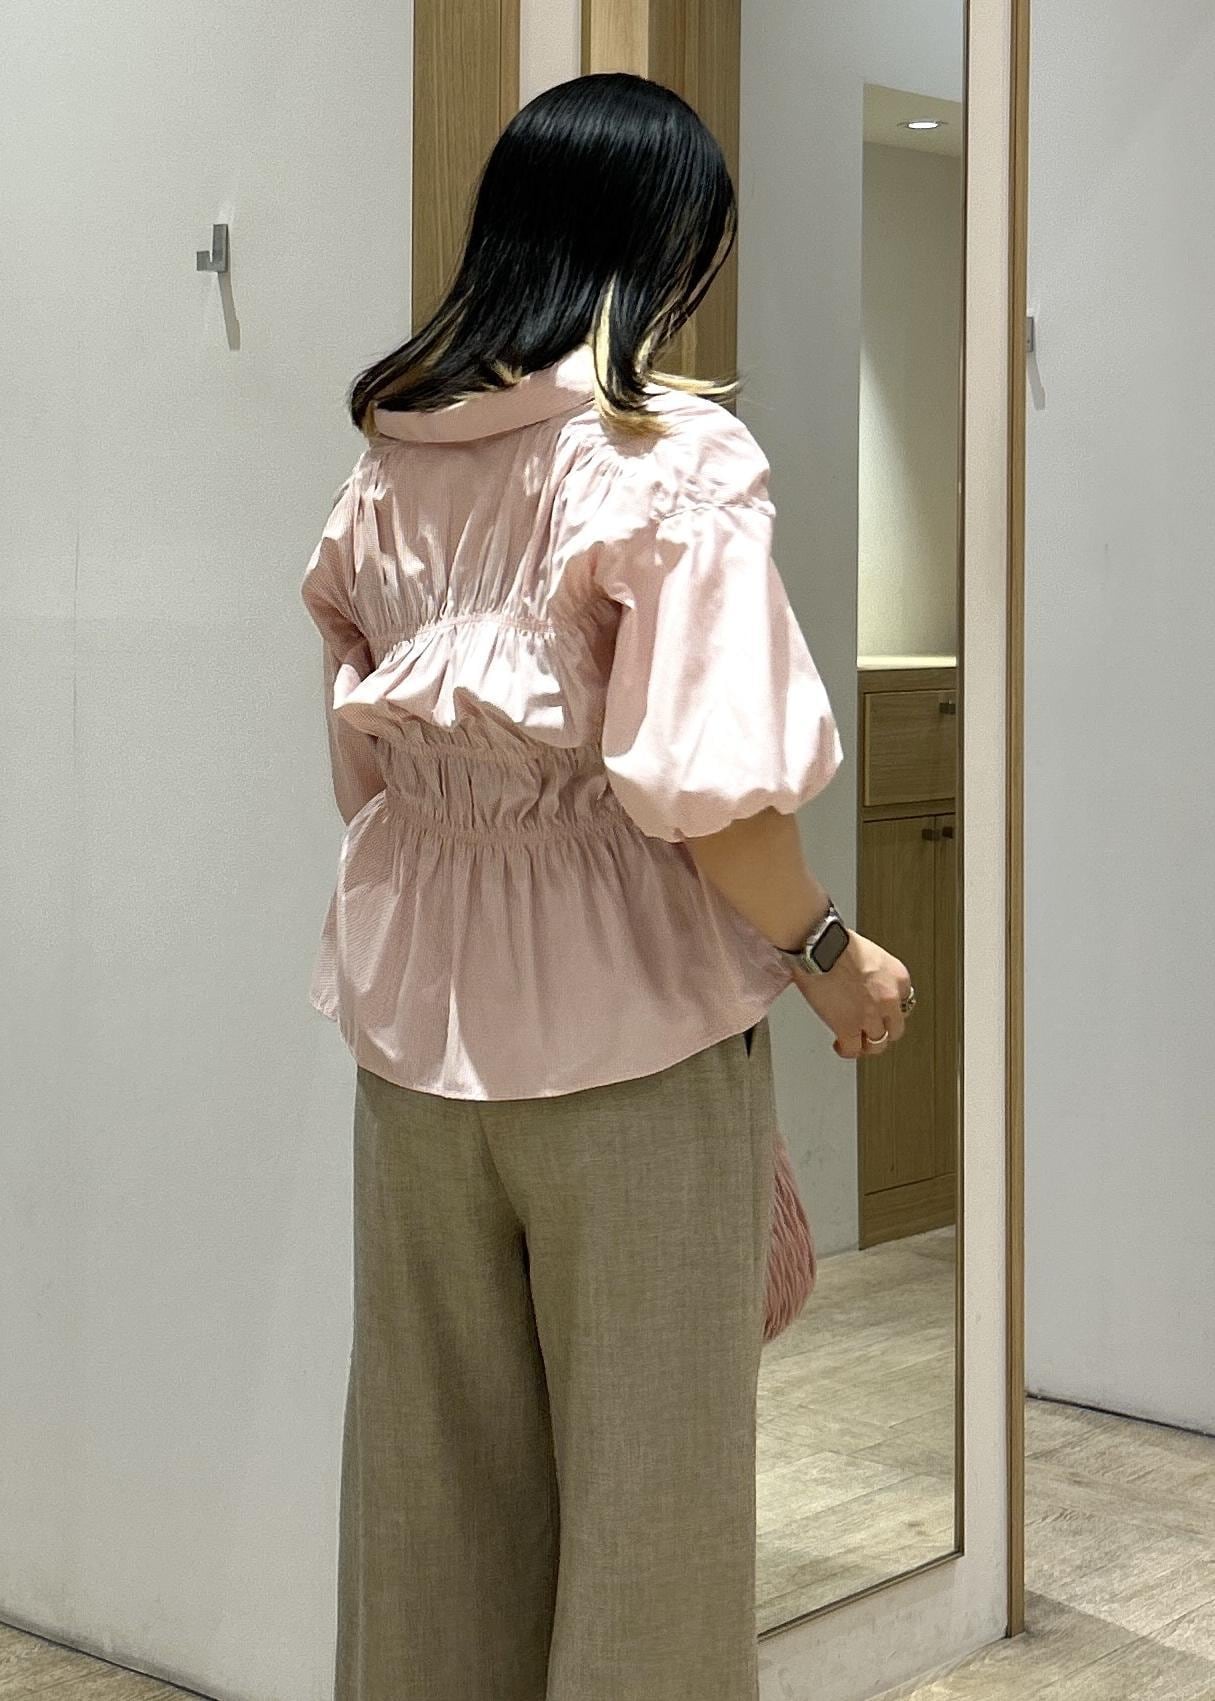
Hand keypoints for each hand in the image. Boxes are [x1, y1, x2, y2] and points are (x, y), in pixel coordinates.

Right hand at [793, 931, 912, 1059]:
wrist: (818, 946)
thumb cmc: (835, 941)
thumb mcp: (868, 952)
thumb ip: (873, 973)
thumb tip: (862, 984)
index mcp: (898, 977)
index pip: (903, 1003)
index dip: (887, 1010)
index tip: (878, 1012)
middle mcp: (889, 999)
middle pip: (895, 1029)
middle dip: (882, 1031)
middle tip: (869, 1031)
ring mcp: (870, 1016)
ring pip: (878, 1044)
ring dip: (866, 1044)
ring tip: (855, 1041)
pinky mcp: (849, 1027)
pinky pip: (853, 1049)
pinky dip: (846, 1050)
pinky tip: (840, 1045)